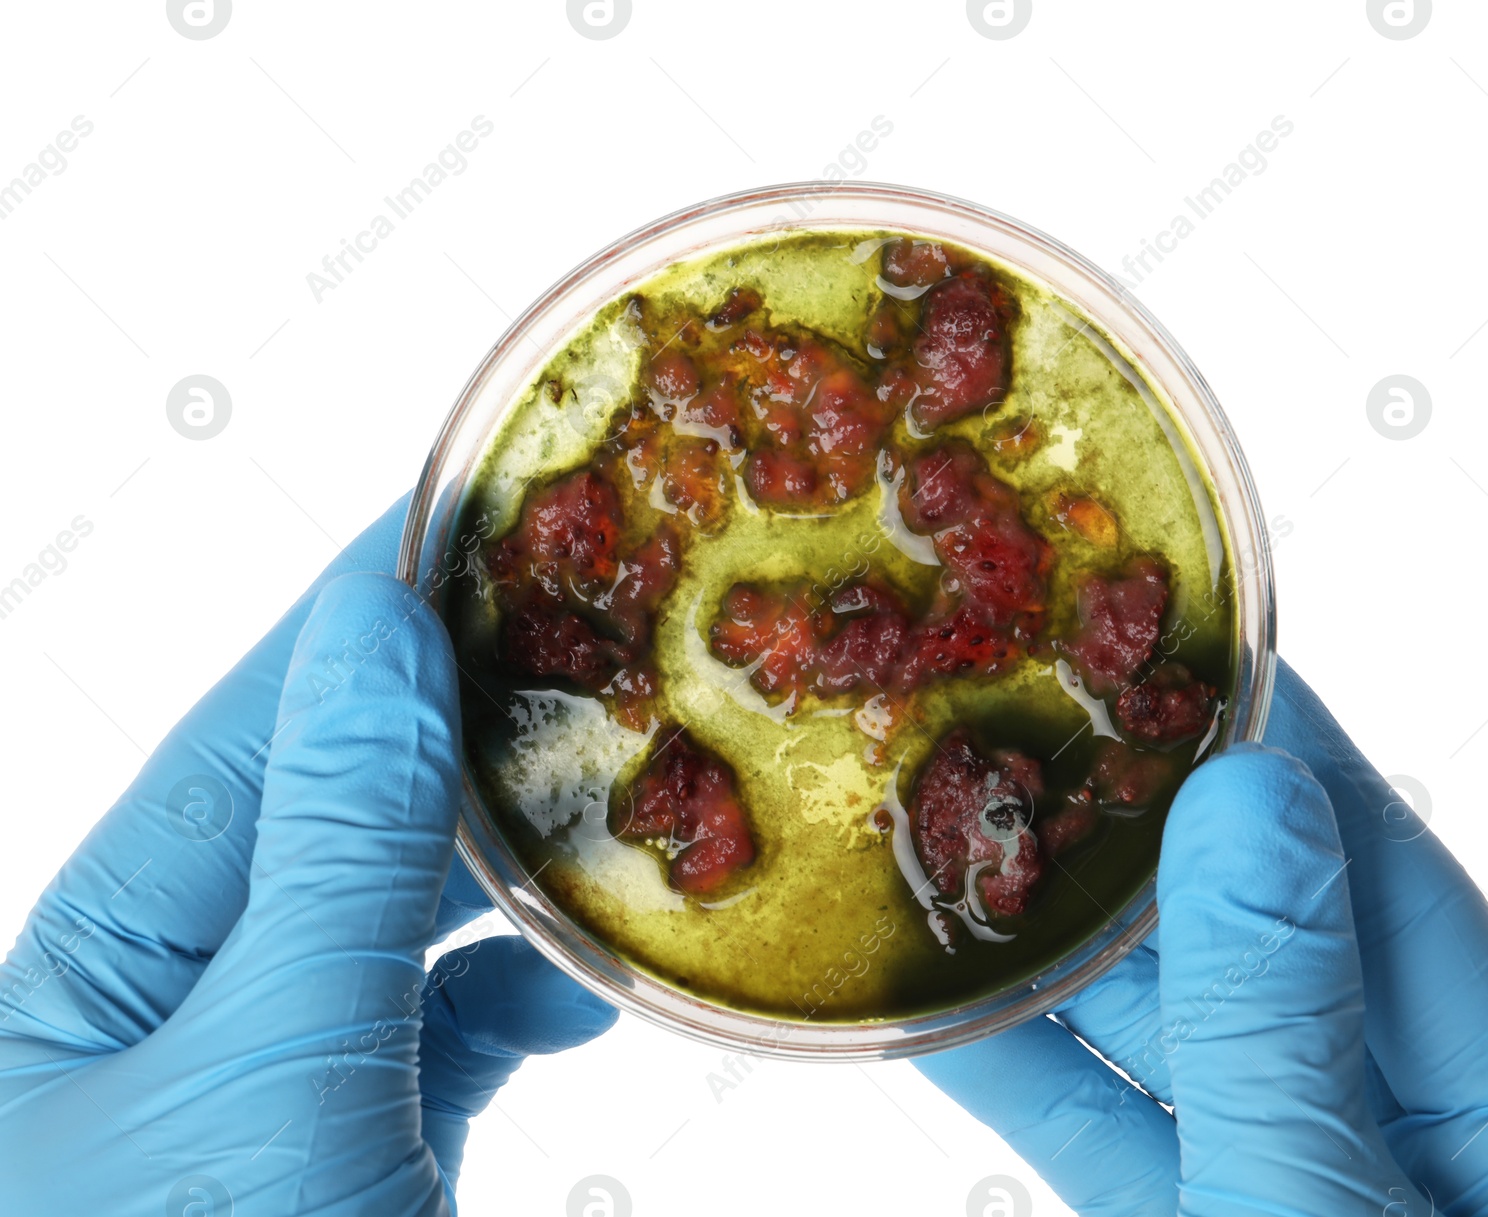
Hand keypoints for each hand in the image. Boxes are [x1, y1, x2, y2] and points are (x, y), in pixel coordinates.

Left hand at [0, 497, 615, 1214]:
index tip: (461, 513)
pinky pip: (446, 1036)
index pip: (236, 746)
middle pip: (325, 822)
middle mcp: (167, 1027)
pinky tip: (581, 984)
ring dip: (500, 860)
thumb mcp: (276, 1068)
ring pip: (395, 924)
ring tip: (599, 775)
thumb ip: (334, 852)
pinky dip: (521, 999)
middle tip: (574, 618)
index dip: (351, 623)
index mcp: (80, 988)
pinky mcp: (366, 1159)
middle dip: (448, 725)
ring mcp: (272, 1096)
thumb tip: (376, 628)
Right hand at [916, 661, 1487, 1214]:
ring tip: (962, 837)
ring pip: (1172, 1036)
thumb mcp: (1315, 1214)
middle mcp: (1409, 1146)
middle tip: (1036, 718)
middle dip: (1145, 835)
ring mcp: (1291, 1189)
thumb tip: (1251, 802)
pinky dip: (1025, 1072)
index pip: (1396, 884)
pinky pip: (1107, 1132)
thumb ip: (1277, 1025)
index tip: (1197, 649)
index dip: (1292, 755)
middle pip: (1266, 941)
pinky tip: (948, 1001)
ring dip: (1061, 949)